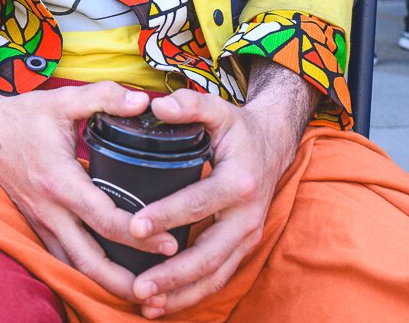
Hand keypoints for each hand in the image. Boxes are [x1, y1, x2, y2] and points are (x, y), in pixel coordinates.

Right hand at [0, 82, 166, 301]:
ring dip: (106, 286)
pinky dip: (87, 275)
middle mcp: (49, 211)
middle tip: (162, 288)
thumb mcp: (64, 100)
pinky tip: (110, 279)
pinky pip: (62, 261)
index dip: (140, 235)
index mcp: (60, 182)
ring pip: (74, 269)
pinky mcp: (36, 228)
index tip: (171, 242)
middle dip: (125, 282)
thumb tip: (144, 101)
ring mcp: (40, 224)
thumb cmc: (23, 116)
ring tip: (142, 295)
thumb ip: (104, 97)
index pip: (104, 220)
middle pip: (89, 262)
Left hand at [125, 81, 309, 317]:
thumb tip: (157, 106)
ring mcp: (248, 237)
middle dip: (173, 273)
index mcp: (240, 181)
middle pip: (210, 254)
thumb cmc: (237, 129)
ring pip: (215, 275)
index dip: (168, 215)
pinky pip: (217, 278)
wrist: (274, 145)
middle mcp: (248, 216)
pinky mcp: (242, 248)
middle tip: (138, 285)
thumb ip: (190, 105)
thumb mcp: (218, 110)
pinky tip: (162, 303)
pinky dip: (191, 294)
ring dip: (181, 293)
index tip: (135, 227)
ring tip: (146, 303)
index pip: (200, 203)